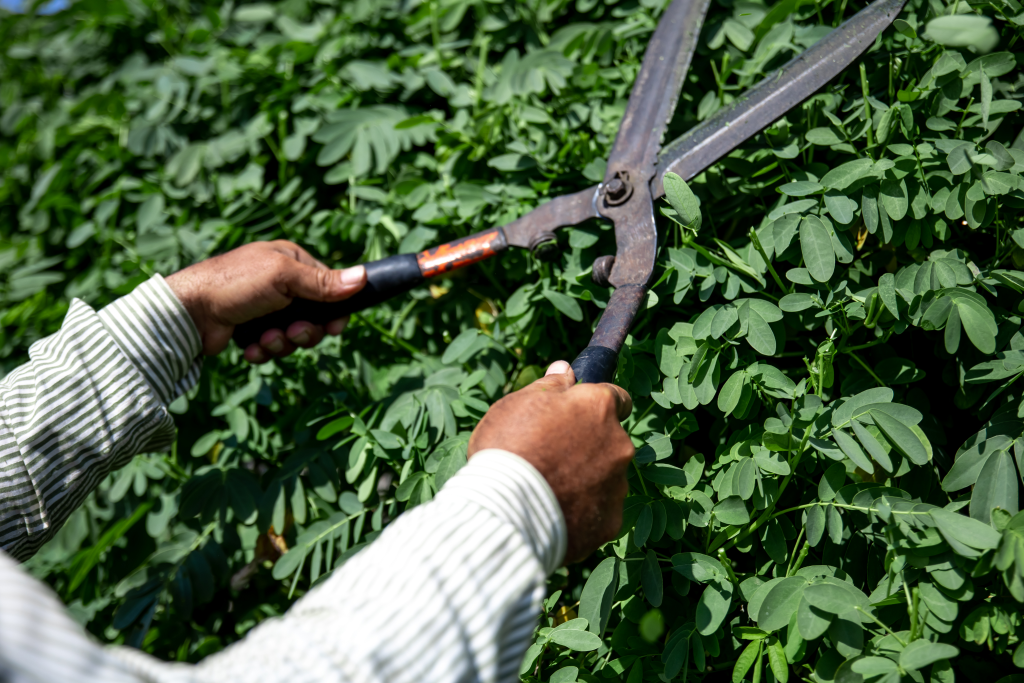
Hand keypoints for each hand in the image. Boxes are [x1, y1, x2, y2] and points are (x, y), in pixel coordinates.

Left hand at [165, 241, 365, 361]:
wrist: (188, 312)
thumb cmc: (235, 284)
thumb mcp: (283, 278)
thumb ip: (323, 283)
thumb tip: (364, 277)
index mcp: (292, 263)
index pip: (329, 288)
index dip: (334, 311)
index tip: (334, 327)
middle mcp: (280, 284)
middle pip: (315, 317)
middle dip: (304, 332)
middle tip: (291, 333)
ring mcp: (265, 308)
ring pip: (294, 336)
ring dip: (281, 343)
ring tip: (263, 339)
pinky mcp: (251, 330)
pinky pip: (272, 347)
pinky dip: (262, 351)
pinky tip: (249, 347)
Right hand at [468, 361, 633, 563]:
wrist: (504, 512)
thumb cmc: (507, 448)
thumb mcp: (517, 404)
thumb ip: (549, 386)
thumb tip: (566, 370)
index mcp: (599, 407)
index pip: (617, 398)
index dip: (597, 406)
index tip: (580, 415)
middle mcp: (619, 444)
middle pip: (611, 440)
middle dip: (590, 446)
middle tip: (552, 456)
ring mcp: (617, 486)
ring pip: (607, 477)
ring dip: (587, 479)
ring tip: (549, 489)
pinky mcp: (610, 522)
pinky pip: (600, 512)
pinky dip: (583, 511)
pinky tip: (554, 513)